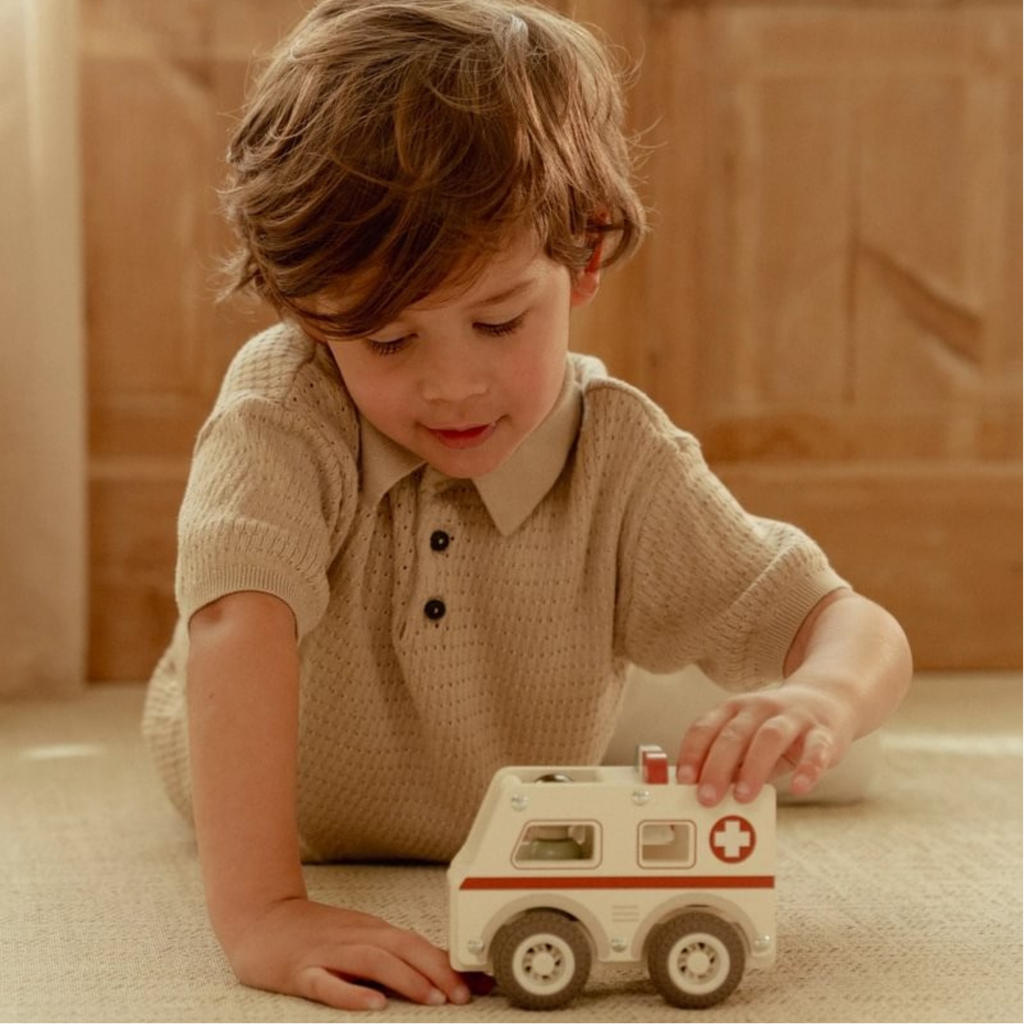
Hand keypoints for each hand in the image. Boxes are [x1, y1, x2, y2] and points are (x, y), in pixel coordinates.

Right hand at [222, 897, 472, 1010]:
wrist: (261, 918)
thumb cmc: (316, 934)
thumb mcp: (362, 939)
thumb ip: (399, 958)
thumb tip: (446, 975)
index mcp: (372, 932)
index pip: (418, 944)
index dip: (449, 963)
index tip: (478, 983)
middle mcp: (356, 938)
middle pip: (403, 948)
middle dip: (437, 971)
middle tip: (463, 996)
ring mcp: (328, 953)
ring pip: (374, 961)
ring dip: (407, 978)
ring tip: (432, 999)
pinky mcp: (300, 971)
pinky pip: (328, 983)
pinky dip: (352, 994)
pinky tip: (372, 1005)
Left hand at [674, 682, 853, 805]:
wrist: (827, 699)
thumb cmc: (776, 730)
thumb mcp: (748, 739)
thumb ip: (730, 763)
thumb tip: (706, 794)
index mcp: (734, 709)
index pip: (705, 727)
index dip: (692, 752)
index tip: (683, 779)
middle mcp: (759, 708)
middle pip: (734, 734)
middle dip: (717, 766)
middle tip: (707, 797)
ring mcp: (792, 718)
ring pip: (770, 736)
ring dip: (754, 767)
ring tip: (743, 796)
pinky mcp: (823, 732)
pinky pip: (816, 749)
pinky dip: (808, 769)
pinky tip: (799, 788)